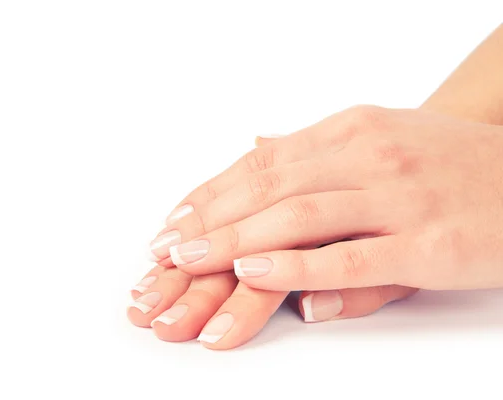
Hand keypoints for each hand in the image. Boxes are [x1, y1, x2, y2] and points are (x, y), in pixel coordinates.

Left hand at [156, 105, 502, 293]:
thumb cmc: (452, 162)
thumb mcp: (383, 137)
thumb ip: (318, 148)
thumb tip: (259, 143)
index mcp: (353, 129)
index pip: (264, 161)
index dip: (213, 191)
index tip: (176, 218)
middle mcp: (369, 154)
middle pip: (270, 186)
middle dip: (210, 217)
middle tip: (165, 245)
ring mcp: (399, 196)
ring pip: (299, 217)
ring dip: (234, 238)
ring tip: (189, 259)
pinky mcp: (426, 243)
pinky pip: (349, 256)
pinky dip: (295, 264)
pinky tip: (253, 268)